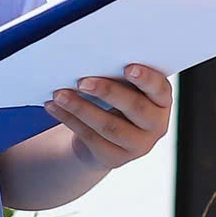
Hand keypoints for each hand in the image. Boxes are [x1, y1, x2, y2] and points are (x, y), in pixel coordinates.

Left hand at [44, 63, 172, 171]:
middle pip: (135, 108)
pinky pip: (90, 138)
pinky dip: (69, 119)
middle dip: (107, 92)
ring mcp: (137, 145)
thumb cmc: (116, 101)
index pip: (159, 89)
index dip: (146, 79)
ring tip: (59, 93)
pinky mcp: (115, 158)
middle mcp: (156, 125)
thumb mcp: (124, 88)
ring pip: (109, 126)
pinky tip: (54, 106)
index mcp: (161, 102)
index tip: (128, 68)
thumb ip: (119, 76)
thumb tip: (91, 58)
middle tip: (82, 81)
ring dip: (81, 107)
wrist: (105, 138)